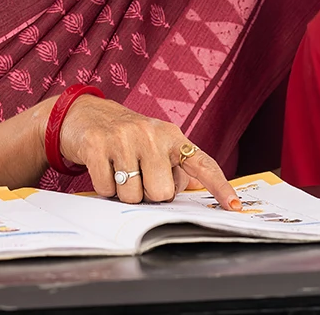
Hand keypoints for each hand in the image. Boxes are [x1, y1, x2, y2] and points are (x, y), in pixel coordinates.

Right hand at [54, 95, 240, 208]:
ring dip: (124, 192)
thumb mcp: (156, 144)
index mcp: (172, 136)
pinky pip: (106, 188)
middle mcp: (151, 134)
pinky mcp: (97, 144)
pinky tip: (103, 167)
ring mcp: (123, 137)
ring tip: (119, 170)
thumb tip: (198, 187)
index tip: (234, 206)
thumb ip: (177, 166)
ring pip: (133, 195)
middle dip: (148, 194)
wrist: (84, 113)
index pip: (201, 164)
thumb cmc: (126, 135)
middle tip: (138, 176)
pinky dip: (103, 187)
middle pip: (162, 192)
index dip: (219, 186)